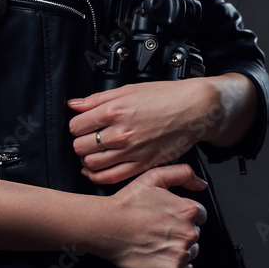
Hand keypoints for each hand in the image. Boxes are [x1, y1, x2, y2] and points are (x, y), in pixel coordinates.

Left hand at [67, 80, 212, 183]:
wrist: (193, 109)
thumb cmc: (164, 97)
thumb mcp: (128, 89)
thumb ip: (97, 99)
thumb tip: (74, 104)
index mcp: (114, 111)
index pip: (76, 126)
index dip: (76, 126)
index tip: (82, 125)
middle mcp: (120, 133)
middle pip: (80, 147)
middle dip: (80, 142)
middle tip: (87, 139)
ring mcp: (131, 151)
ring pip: (92, 164)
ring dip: (87, 160)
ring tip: (93, 153)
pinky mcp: (142, 165)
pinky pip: (111, 177)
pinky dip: (98, 176)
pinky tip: (97, 170)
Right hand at [93, 163, 207, 267]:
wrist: (107, 227)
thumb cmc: (128, 203)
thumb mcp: (154, 177)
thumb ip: (182, 173)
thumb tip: (200, 184)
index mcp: (188, 210)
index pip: (199, 214)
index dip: (184, 215)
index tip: (170, 217)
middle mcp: (188, 232)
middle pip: (194, 233)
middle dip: (180, 231)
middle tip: (159, 229)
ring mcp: (181, 254)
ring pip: (190, 251)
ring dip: (178, 248)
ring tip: (156, 241)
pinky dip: (175, 265)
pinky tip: (159, 255)